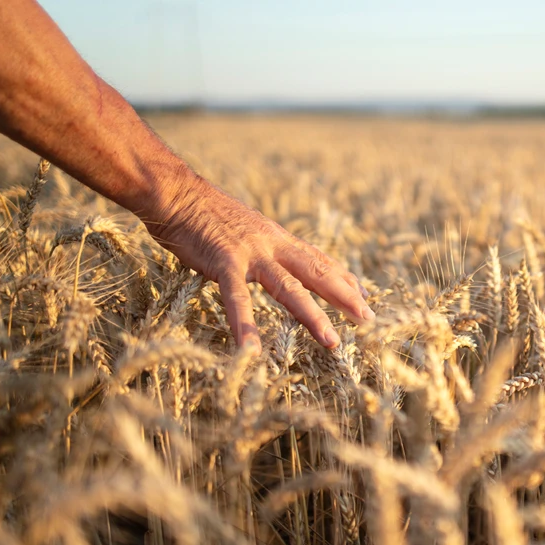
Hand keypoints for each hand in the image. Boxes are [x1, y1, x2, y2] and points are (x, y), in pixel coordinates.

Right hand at [144, 176, 371, 351]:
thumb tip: (280, 260)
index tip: (364, 296)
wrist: (176, 192)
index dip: (343, 278)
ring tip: (331, 341)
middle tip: (368, 320)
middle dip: (345, 296)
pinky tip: (252, 350)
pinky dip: (245, 325)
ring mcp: (250, 254)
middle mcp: (272, 244)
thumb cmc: (205, 213)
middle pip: (316, 272)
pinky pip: (237, 298)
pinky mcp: (223, 262)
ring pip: (289, 287)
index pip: (318, 259)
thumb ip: (266, 246)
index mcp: (277, 238)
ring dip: (312, 315)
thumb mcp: (247, 228)